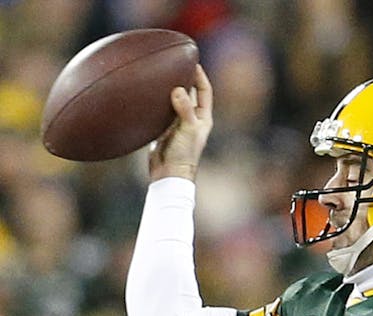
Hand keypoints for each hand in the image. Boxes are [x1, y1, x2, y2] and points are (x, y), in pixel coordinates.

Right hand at [149, 64, 212, 181]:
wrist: (168, 174)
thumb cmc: (183, 154)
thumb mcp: (187, 129)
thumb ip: (184, 109)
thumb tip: (179, 89)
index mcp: (203, 118)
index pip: (205, 91)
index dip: (200, 76)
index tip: (192, 62)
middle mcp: (192, 119)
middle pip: (189, 93)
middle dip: (183, 78)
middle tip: (174, 63)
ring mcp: (177, 124)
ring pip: (173, 101)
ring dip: (168, 89)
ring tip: (159, 74)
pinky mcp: (163, 129)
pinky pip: (160, 110)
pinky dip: (155, 101)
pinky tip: (146, 93)